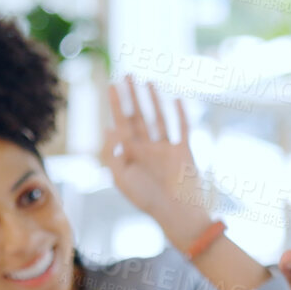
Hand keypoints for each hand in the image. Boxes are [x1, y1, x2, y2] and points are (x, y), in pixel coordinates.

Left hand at [102, 75, 212, 239]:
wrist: (176, 214)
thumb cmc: (147, 200)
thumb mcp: (122, 178)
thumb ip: (112, 154)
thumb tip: (107, 129)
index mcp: (131, 155)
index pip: (121, 124)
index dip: (116, 105)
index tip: (112, 86)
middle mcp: (147, 149)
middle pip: (138, 117)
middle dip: (132, 97)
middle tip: (127, 75)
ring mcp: (166, 149)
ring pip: (158, 119)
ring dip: (153, 101)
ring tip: (147, 82)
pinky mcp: (183, 151)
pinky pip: (181, 128)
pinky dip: (179, 114)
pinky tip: (175, 99)